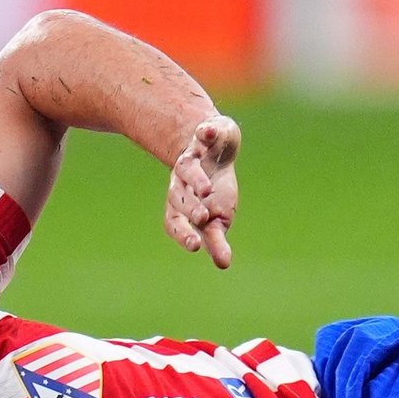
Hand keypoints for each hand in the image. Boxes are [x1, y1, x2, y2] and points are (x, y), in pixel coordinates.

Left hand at [166, 115, 240, 268]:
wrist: (213, 150)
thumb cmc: (215, 192)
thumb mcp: (217, 218)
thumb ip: (217, 240)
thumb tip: (223, 265)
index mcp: (184, 205)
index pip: (175, 222)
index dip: (182, 233)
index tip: (195, 246)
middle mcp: (181, 183)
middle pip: (178, 196)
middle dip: (190, 207)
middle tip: (203, 218)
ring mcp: (191, 159)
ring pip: (186, 168)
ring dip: (195, 179)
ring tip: (207, 189)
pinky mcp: (204, 137)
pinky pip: (203, 134)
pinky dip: (206, 133)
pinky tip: (208, 132)